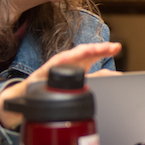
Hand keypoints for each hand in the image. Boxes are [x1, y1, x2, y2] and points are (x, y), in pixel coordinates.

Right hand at [0, 41, 121, 128]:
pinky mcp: (40, 75)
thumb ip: (97, 77)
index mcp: (77, 63)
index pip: (93, 54)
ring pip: (67, 57)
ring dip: (79, 53)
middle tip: (107, 47)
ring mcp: (53, 67)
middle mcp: (66, 62)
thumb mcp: (79, 82)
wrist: (27, 98)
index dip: (105, 50)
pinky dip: (57, 63)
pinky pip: (49, 68)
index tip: (117, 47)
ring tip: (91, 50)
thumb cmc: (54, 85)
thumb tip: (115, 74)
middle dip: (94, 49)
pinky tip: (64, 60)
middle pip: (82, 53)